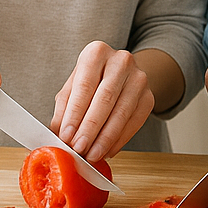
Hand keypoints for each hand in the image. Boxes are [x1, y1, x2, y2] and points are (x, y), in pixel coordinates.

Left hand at [51, 41, 154, 162]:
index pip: (85, 85)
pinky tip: (107, 150)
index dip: (75, 113)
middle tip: (78, 148)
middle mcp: (121, 61)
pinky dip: (119, 140)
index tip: (66, 136)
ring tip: (91, 155)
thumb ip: (64, 108)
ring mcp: (139, 78)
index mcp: (97, 52)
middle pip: (105, 98)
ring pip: (121, 112)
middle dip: (90, 128)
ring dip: (105, 138)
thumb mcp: (73, 87)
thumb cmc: (91, 80)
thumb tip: (58, 136)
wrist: (121, 74)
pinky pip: (134, 122)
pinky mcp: (149, 97)